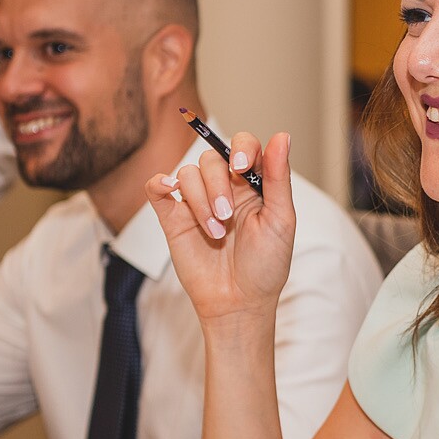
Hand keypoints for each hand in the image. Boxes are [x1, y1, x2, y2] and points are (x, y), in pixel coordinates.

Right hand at [146, 131, 296, 326]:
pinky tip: (167, 189)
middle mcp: (224, 188)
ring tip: (215, 232)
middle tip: (227, 216)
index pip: (243, 146)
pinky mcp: (173, 218)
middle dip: (218, 186)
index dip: (241, 148)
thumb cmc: (266, 265)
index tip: (241, 168)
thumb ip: (278, 177)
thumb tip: (282, 136)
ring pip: (187, 174)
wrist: (239, 303)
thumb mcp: (280, 220)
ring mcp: (196, 202)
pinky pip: (156, 188)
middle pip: (211, 159)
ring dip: (199, 200)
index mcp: (253, 184)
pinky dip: (158, 183)